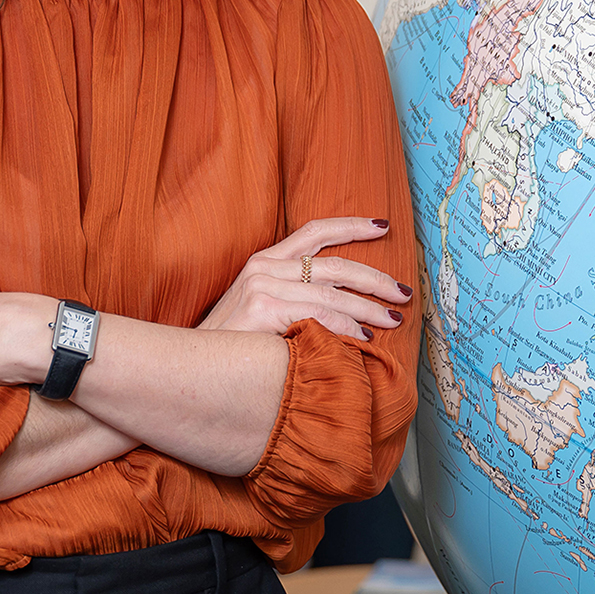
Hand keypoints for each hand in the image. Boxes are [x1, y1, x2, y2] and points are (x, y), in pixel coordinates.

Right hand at [198, 217, 410, 339]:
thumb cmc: (233, 346)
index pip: (314, 231)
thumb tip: (346, 304)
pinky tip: (363, 339)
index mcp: (265, 261)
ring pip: (332, 293)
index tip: (383, 226)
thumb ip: (296, 298)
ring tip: (392, 319)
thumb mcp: (263, 311)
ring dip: (368, 308)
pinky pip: (318, 316)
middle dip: (375, 279)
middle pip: (334, 264)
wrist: (191, 367)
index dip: (351, 226)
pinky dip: (345, 328)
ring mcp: (262, 286)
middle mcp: (264, 267)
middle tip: (403, 293)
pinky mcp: (262, 308)